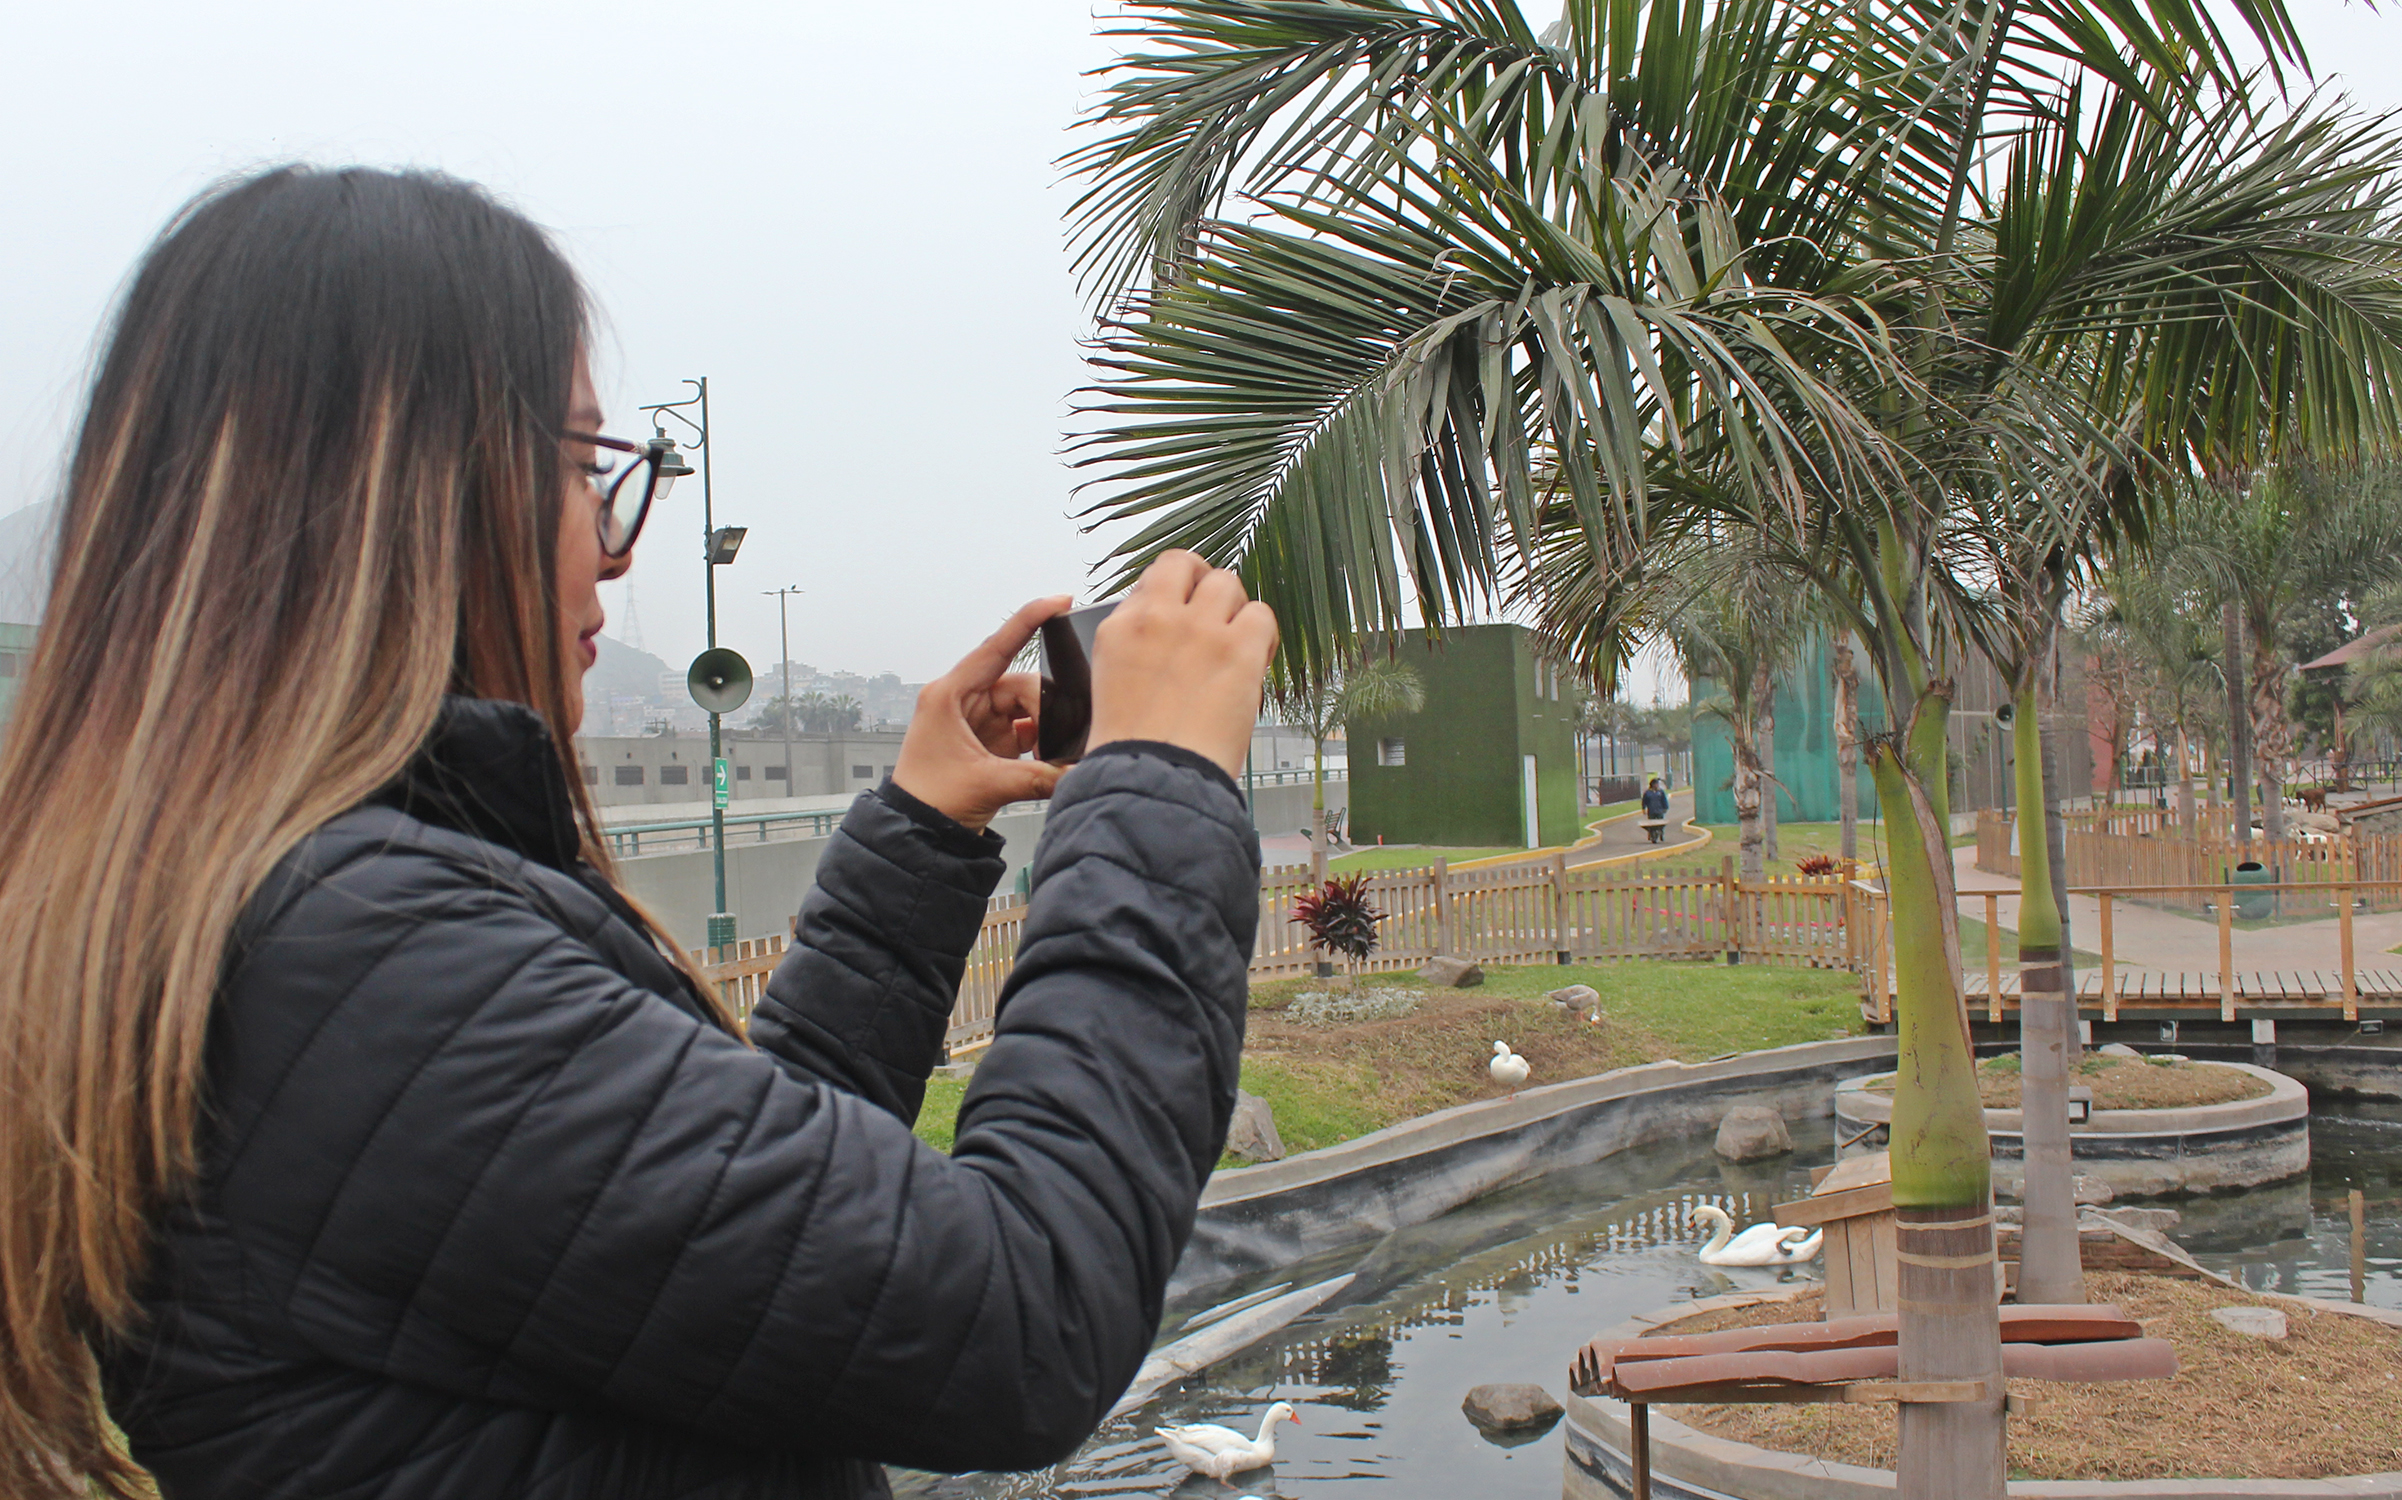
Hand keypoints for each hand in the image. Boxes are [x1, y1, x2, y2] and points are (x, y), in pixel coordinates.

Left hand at [891, 595, 1070, 832]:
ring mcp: (974, 721)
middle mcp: (960, 701)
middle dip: (1043, 709)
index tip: (1058, 601)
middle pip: (1019, 685)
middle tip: (1050, 741)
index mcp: (948, 695)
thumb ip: (1038, 776)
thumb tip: (1077, 771)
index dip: (1028, 621)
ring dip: (1040, 729)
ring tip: (1043, 757)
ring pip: (1024, 708)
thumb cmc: (928, 802)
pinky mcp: (985, 742)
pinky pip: (1022, 729)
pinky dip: (1038, 741)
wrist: (914, 834)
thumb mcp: (988, 785)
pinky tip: (1045, 758)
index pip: (996, 647)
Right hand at [1085, 551, 1277, 779]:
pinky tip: (1256, 659)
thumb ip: (1138, 648)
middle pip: (1189, 566)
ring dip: (1235, 608)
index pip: (1154, 579)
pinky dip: (1264, 635)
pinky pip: (1262, 615)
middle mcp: (1158, 619)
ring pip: (1228, 582)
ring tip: (1237, 640)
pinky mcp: (1238, 650)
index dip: (1175, 591)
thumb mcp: (1111, 685)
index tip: (1185, 609)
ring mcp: (1200, 630)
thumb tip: (1170, 638)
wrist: (1154, 778)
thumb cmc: (1135, 751)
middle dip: (1205, 587)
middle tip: (1215, 614)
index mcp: (1121, 629)